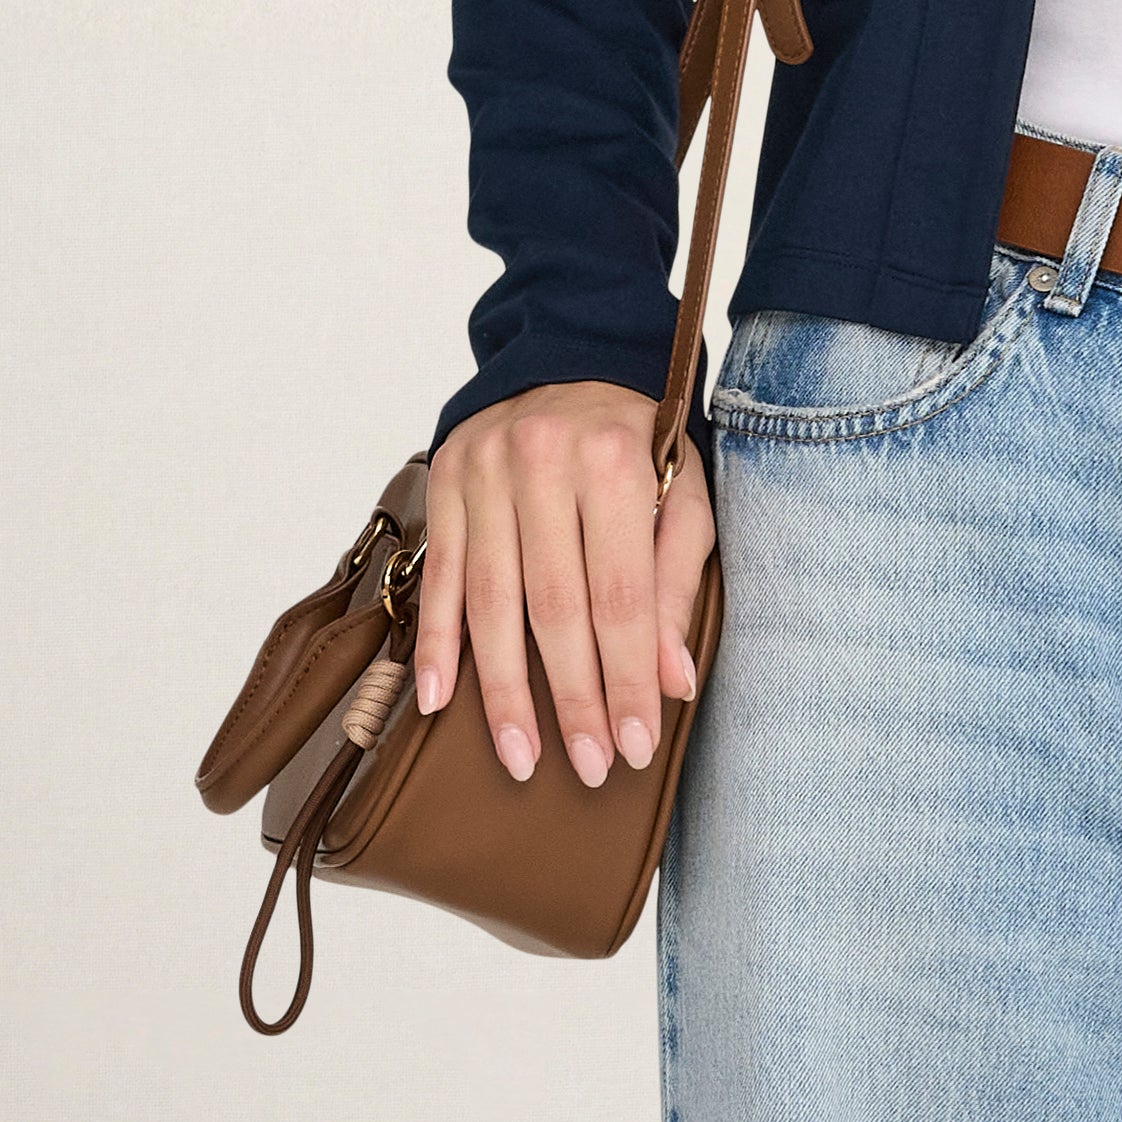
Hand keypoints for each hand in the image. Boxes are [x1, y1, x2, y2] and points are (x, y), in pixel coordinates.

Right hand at [417, 380, 717, 787]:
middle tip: (588, 767)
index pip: (622, 595)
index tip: (636, 744)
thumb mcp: (684, 493)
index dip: (628, 677)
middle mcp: (543, 462)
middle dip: (572, 698)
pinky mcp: (444, 480)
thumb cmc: (639, 440)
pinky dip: (437, 643)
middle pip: (556, 607)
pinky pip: (439, 576)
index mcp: (615, 462)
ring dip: (504, 691)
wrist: (572, 355)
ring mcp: (485, 471)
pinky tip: (440, 701)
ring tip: (521, 756)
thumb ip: (676, 582)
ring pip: (492, 602)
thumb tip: (671, 681)